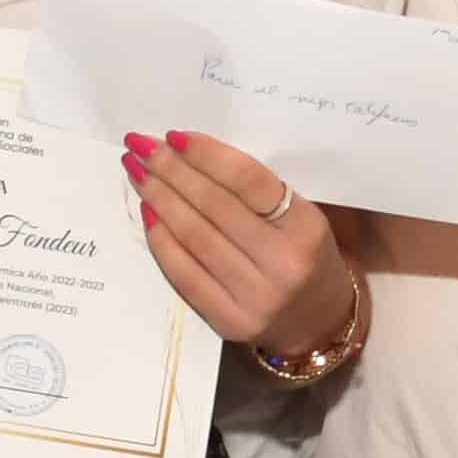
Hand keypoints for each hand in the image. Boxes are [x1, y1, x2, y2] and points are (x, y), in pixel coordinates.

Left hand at [127, 130, 357, 357]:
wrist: (319, 321)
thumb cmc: (304, 255)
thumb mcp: (300, 218)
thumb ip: (256, 191)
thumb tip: (189, 154)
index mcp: (306, 228)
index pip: (249, 182)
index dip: (207, 155)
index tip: (173, 136)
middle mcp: (283, 264)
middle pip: (214, 206)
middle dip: (172, 171)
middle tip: (142, 146)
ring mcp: (256, 298)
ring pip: (194, 237)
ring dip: (159, 198)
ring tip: (138, 172)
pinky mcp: (230, 321)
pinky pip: (183, 273)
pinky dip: (161, 239)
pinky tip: (148, 212)